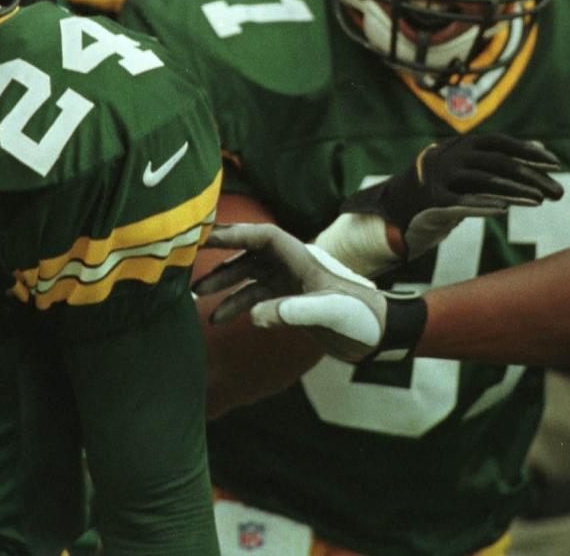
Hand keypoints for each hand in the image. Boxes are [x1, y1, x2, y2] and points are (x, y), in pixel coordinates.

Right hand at [194, 223, 427, 362]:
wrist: (382, 335)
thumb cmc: (362, 317)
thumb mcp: (330, 312)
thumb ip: (293, 311)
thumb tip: (255, 316)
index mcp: (301, 257)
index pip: (262, 237)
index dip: (234, 233)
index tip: (204, 235)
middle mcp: (290, 265)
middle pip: (247, 252)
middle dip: (218, 255)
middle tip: (186, 257)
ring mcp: (287, 282)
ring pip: (246, 276)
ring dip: (222, 284)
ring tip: (194, 297)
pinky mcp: (287, 301)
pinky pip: (254, 298)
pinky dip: (235, 306)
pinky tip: (217, 318)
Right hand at [323, 135, 563, 274]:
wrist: (393, 210)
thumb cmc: (437, 189)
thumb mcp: (467, 170)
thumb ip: (498, 159)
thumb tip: (539, 148)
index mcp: (456, 145)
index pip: (498, 141)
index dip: (527, 151)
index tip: (554, 163)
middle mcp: (447, 156)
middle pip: (495, 161)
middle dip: (529, 175)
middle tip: (555, 190)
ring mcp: (437, 178)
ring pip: (482, 180)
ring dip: (514, 192)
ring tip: (538, 201)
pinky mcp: (431, 200)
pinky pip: (461, 202)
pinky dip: (482, 205)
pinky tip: (502, 209)